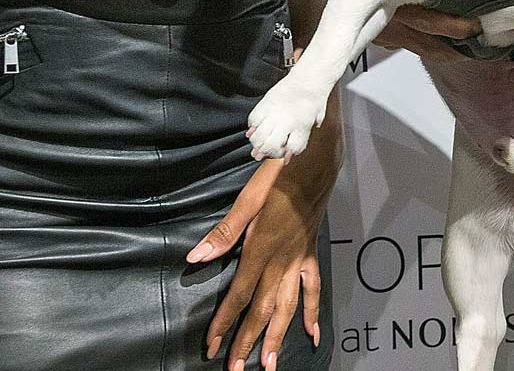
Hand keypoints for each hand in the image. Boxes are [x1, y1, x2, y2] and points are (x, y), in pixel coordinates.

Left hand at [189, 139, 333, 369]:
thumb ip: (223, 233)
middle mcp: (281, 260)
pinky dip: (312, 312)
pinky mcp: (310, 253)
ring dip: (277, 337)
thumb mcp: (247, 200)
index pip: (239, 295)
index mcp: (261, 249)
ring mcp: (298, 259)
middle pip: (263, 309)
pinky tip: (311, 333)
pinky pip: (312, 288)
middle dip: (248, 341)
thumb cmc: (279, 176)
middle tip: (236, 368)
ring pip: (288, 307)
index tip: (212, 346)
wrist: (316, 163)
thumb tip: (196, 258)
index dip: (225, 323)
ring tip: (269, 364)